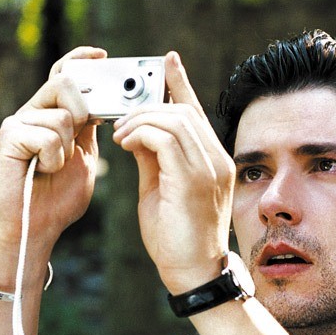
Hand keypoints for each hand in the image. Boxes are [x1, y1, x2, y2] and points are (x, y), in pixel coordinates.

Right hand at [0, 46, 106, 260]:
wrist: (35, 228)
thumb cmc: (58, 198)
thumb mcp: (85, 157)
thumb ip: (90, 128)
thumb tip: (103, 101)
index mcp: (51, 114)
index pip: (64, 73)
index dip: (81, 58)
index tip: (101, 54)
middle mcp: (32, 113)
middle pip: (65, 83)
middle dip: (83, 112)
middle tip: (75, 144)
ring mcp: (18, 123)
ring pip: (62, 115)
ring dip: (68, 148)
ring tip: (53, 167)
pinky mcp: (9, 138)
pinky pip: (47, 136)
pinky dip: (54, 159)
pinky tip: (42, 171)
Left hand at [112, 51, 234, 293]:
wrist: (192, 273)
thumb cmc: (175, 237)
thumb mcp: (159, 188)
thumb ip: (152, 158)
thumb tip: (134, 132)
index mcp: (211, 160)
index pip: (196, 111)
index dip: (180, 83)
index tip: (167, 61)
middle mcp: (216, 159)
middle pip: (183, 110)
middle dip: (147, 105)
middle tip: (119, 118)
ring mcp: (209, 168)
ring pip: (174, 119)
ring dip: (139, 120)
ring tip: (119, 134)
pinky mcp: (195, 180)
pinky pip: (165, 138)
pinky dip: (141, 133)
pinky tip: (124, 143)